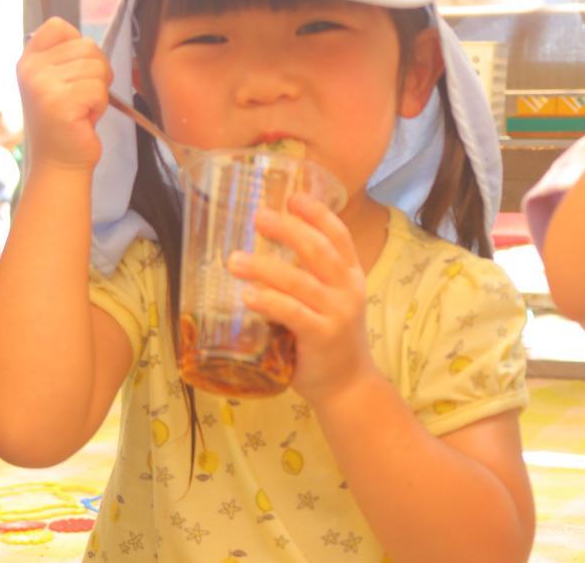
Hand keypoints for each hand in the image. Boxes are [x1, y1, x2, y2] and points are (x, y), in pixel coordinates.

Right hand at [16, 17, 110, 171]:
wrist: (60, 162)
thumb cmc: (66, 121)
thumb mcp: (57, 81)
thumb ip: (66, 57)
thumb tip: (89, 43)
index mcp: (28, 60)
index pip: (58, 26)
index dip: (78, 45)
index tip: (74, 72)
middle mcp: (30, 69)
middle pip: (87, 46)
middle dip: (96, 73)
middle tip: (81, 98)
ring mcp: (42, 85)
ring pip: (97, 67)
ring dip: (98, 91)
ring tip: (81, 109)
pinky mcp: (59, 102)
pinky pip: (99, 89)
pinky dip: (99, 105)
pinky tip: (84, 119)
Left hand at [226, 193, 376, 405]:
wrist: (348, 387)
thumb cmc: (329, 340)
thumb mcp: (328, 302)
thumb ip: (307, 278)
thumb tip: (262, 250)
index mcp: (351, 276)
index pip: (338, 236)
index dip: (317, 214)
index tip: (293, 197)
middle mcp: (348, 290)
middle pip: (318, 250)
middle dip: (287, 230)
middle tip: (257, 217)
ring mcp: (338, 314)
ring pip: (300, 281)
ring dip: (264, 267)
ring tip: (234, 260)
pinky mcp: (322, 337)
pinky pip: (293, 313)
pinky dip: (269, 301)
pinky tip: (247, 295)